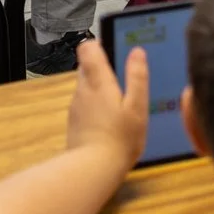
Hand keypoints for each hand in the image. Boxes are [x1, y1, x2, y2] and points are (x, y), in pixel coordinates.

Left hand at [65, 38, 146, 167]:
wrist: (92, 170)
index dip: (99, 43)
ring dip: (100, 89)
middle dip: (103, 68)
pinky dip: (96, 106)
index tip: (114, 47)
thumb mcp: (137, 107)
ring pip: (86, 87)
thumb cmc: (120, 139)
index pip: (88, 48)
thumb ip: (137, 77)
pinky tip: (110, 121)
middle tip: (124, 79)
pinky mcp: (75, 123)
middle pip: (87, 67)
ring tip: (120, 103)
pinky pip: (85, 105)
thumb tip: (137, 52)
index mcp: (98, 81)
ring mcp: (76, 107)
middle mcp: (82, 90)